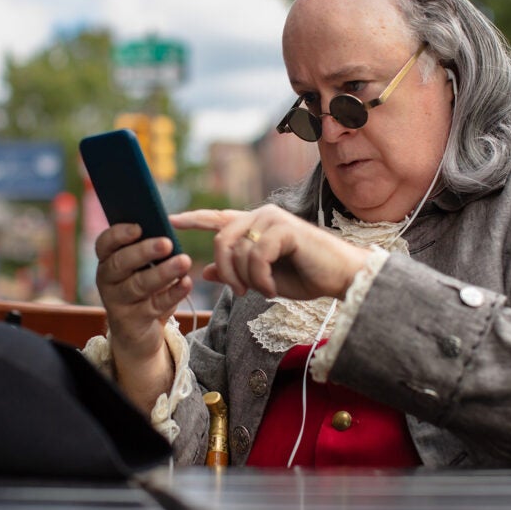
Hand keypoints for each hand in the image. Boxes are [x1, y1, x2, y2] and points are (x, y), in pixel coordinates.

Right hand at [95, 224, 192, 408]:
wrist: (138, 332)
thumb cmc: (144, 288)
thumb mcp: (142, 267)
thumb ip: (149, 248)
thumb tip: (167, 229)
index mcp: (108, 260)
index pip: (105, 243)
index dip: (119, 234)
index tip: (139, 227)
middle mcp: (108, 280)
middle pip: (121, 263)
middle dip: (144, 251)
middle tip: (167, 242)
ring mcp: (118, 302)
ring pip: (138, 285)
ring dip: (162, 272)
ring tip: (184, 261)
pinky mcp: (132, 321)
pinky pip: (155, 305)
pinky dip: (173, 293)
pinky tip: (186, 282)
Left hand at [170, 205, 369, 300]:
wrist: (341, 277)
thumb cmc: (307, 276)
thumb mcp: (263, 279)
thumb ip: (236, 273)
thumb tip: (203, 271)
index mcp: (255, 226)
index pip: (218, 218)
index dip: (193, 219)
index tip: (169, 221)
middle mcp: (262, 216)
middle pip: (221, 240)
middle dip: (225, 271)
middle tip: (239, 293)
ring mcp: (273, 219)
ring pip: (238, 251)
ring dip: (247, 279)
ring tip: (266, 290)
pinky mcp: (284, 228)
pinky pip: (256, 256)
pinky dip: (261, 279)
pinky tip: (273, 289)